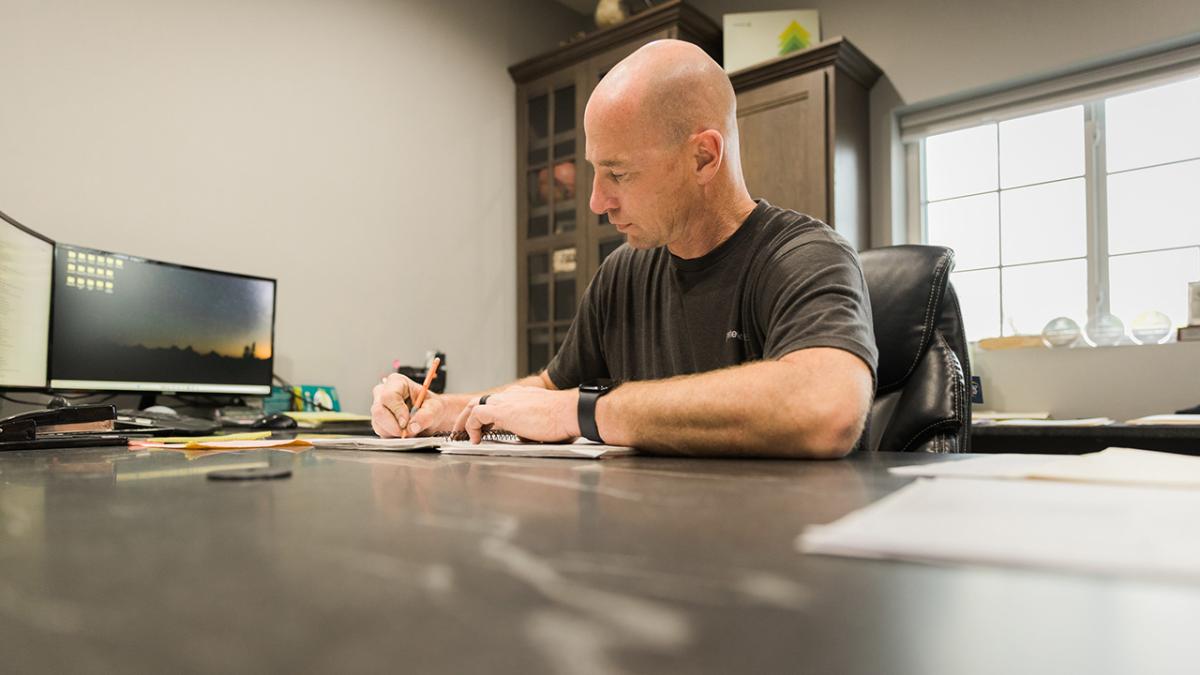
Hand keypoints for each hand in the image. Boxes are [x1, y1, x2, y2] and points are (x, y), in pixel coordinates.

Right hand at [371, 373, 456, 437]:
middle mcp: (383, 392)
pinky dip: (393, 436)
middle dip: (394, 425)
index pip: (389, 396)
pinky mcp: (378, 421)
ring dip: (394, 432)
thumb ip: (426, 416)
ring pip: (378, 423)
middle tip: (408, 432)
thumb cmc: (431, 406)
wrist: (430, 416)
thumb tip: (413, 427)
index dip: (397, 410)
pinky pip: (380, 431)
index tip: (406, 422)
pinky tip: (404, 432)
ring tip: (410, 430)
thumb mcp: (436, 408)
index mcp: (396, 382)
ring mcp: (378, 407)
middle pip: (379, 410)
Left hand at [453, 387, 579, 443]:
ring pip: (474, 406)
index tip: (481, 428)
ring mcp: (505, 401)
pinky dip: (471, 426)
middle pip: (480, 401)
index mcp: (520, 396)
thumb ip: (529, 424)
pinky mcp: (502, 411)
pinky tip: (474, 439)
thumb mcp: (541, 419)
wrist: (569, 412)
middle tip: (462, 430)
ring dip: (465, 421)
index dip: (485, 416)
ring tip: (462, 436)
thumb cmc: (563, 419)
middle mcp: (510, 396)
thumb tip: (525, 435)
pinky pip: (476, 415)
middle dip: (467, 416)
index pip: (495, 402)